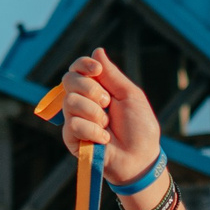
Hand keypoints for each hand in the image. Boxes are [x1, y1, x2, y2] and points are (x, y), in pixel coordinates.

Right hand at [60, 49, 161, 187]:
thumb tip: (97, 51)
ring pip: (70, 102)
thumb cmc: (139, 127)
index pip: (77, 68)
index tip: (97, 71)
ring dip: (95, 113)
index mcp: (96, 88)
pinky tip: (104, 139)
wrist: (140, 158)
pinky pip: (73, 125)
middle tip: (108, 103)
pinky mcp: (71, 138)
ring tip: (107, 125)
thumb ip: (112, 75)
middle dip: (90, 89)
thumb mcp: (129, 96)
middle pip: (69, 80)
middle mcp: (82, 101)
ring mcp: (75, 119)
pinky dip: (93, 131)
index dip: (83, 65)